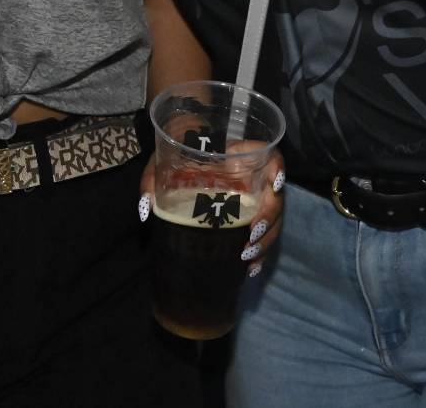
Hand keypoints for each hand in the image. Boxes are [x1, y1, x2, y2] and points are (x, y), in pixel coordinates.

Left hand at [138, 147, 285, 276]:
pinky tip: (250, 269)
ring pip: (272, 222)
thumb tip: (147, 208)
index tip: (274, 185)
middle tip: (250, 236)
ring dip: (265, 241)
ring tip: (246, 257)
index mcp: (239, 158)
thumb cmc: (175, 156)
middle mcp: (252, 180)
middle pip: (275, 198)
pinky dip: (259, 255)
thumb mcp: (162, 160)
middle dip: (268, 220)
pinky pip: (261, 237)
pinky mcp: (247, 220)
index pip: (270, 157)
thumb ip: (152, 179)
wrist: (179, 165)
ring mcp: (253, 202)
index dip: (278, 170)